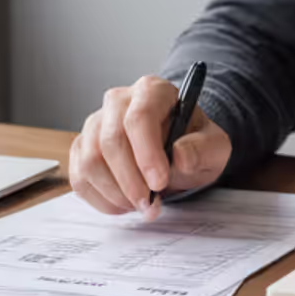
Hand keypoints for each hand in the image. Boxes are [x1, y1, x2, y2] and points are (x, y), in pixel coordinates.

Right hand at [70, 75, 232, 220]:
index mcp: (152, 90)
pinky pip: (79, 177)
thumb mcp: (214, 146)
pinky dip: (101, 199)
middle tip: (150, 205)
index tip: (160, 183)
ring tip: (140, 205)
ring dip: (115, 193)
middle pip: (111, 140)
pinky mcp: (83, 147)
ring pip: (91, 160)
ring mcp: (96, 123)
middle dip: (130, 181)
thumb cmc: (193, 143)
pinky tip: (124, 203)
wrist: (179, 150)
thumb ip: (203, 149)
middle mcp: (118, 101)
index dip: (147, 153)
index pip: (139, 117)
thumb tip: (180, 156)